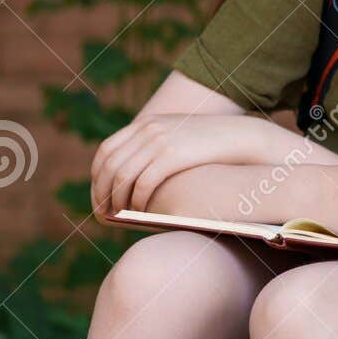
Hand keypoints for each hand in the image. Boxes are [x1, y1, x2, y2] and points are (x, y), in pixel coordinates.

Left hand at [91, 114, 276, 216]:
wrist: (240, 136)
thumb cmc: (210, 144)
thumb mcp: (177, 135)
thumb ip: (155, 145)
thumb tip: (132, 174)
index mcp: (145, 123)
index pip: (106, 150)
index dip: (97, 175)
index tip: (99, 193)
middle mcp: (148, 129)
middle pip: (110, 164)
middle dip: (101, 191)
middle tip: (103, 212)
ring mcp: (159, 141)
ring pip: (122, 176)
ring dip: (117, 199)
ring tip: (119, 215)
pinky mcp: (172, 155)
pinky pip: (143, 182)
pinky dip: (136, 200)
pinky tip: (140, 210)